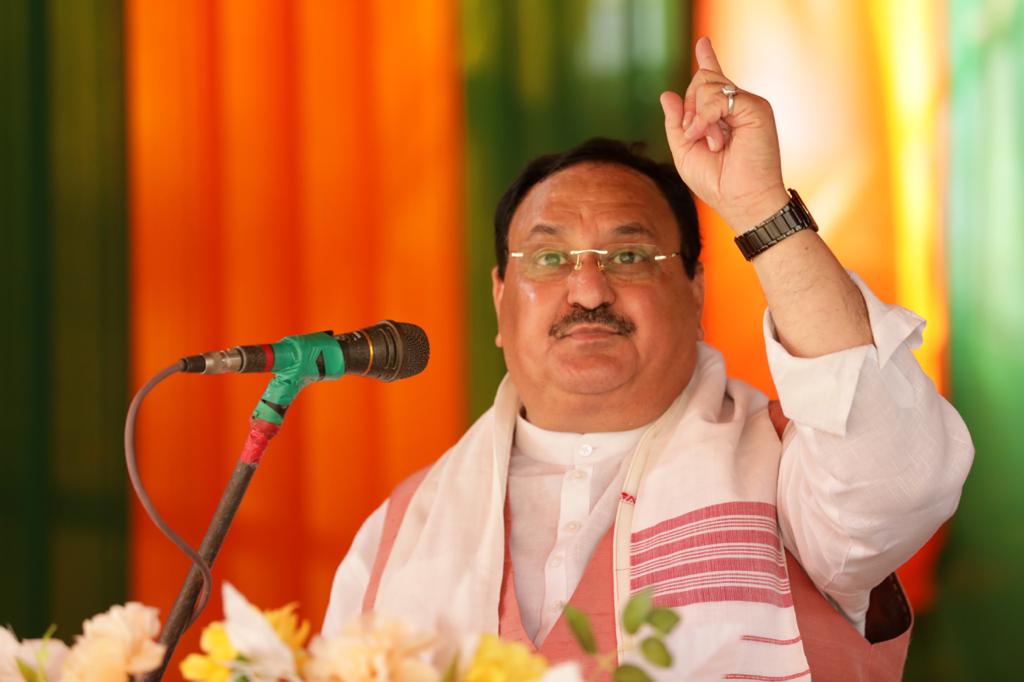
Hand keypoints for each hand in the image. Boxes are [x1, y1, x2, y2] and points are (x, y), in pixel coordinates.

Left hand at [660, 37, 788, 233]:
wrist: (742, 201)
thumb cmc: (716, 183)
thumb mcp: (684, 151)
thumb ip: (676, 123)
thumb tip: (667, 94)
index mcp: (723, 115)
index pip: (712, 80)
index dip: (707, 60)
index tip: (703, 43)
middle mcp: (737, 106)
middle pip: (701, 81)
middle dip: (689, 110)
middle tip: (699, 139)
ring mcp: (748, 105)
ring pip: (707, 84)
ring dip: (698, 117)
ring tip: (713, 144)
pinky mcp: (756, 107)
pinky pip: (719, 96)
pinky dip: (706, 117)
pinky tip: (712, 139)